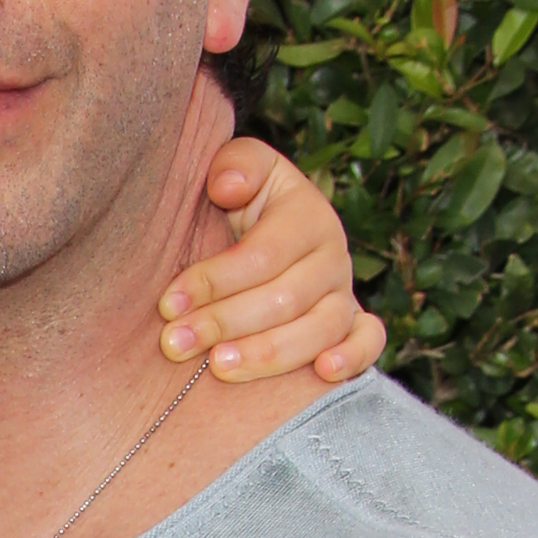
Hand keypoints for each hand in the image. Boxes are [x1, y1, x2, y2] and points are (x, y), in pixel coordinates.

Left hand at [159, 139, 387, 385]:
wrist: (261, 229)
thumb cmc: (238, 200)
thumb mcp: (237, 168)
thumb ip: (235, 164)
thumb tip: (228, 186)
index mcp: (306, 214)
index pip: (262, 255)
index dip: (214, 281)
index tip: (168, 304)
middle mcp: (331, 255)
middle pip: (285, 299)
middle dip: (225, 323)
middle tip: (175, 344)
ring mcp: (344, 292)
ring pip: (320, 329)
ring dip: (268, 353)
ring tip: (218, 366)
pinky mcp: (353, 324)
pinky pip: (369, 342)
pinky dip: (352, 358)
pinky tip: (321, 373)